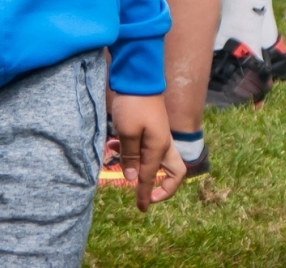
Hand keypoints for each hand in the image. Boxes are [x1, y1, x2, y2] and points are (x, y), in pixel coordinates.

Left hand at [109, 93, 183, 211]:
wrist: (137, 76)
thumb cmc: (133, 104)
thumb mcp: (127, 132)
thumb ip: (130, 156)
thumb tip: (132, 178)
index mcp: (159, 147)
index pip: (153, 177)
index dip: (147, 194)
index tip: (141, 208)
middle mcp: (163, 143)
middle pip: (172, 171)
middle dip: (162, 185)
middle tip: (146, 193)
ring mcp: (158, 134)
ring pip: (154, 158)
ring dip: (138, 165)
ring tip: (116, 160)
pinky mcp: (149, 126)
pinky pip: (144, 146)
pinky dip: (130, 150)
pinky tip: (112, 145)